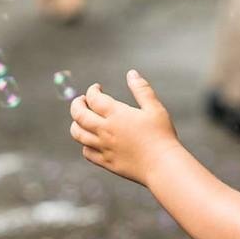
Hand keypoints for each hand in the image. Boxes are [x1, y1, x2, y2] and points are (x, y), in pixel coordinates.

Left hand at [69, 71, 180, 185]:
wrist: (163, 165)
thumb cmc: (161, 135)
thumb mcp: (154, 108)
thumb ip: (142, 89)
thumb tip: (131, 73)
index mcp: (116, 114)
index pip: (94, 98)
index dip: (92, 90)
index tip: (97, 88)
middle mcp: (105, 130)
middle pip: (79, 115)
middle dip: (77, 104)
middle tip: (81, 100)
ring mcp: (104, 147)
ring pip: (78, 134)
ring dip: (76, 123)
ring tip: (82, 119)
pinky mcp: (106, 162)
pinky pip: (87, 152)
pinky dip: (85, 144)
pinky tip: (92, 140)